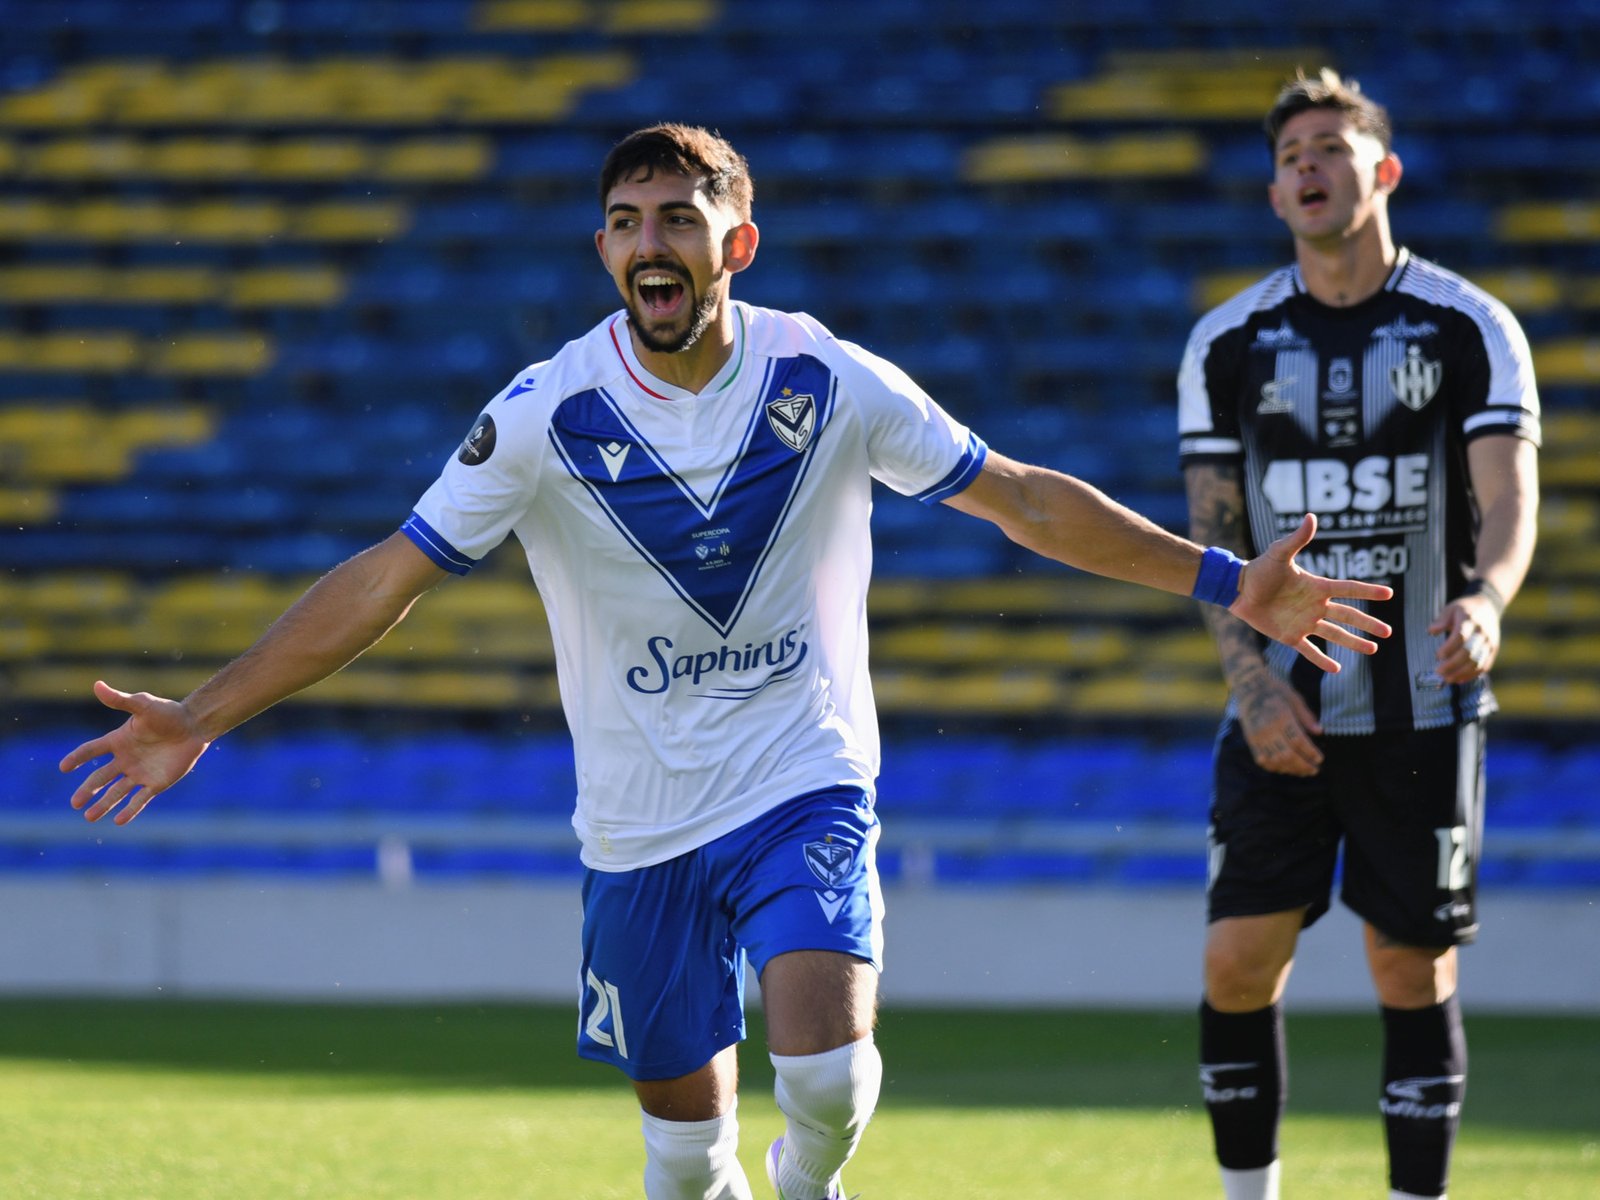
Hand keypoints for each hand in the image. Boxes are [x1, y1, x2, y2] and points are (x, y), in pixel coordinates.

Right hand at [59, 681, 210, 824]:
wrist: (194, 726)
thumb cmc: (168, 713)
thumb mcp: (143, 705)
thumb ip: (120, 700)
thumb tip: (97, 685)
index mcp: (118, 741)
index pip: (91, 750)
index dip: (77, 757)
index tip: (64, 767)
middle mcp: (125, 759)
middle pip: (100, 778)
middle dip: (86, 790)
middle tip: (74, 804)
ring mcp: (140, 773)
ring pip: (116, 792)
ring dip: (103, 804)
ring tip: (89, 817)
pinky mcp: (156, 783)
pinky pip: (140, 799)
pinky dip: (130, 810)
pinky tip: (118, 821)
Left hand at [1229, 513, 1394, 672]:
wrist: (1237, 589)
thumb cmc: (1259, 569)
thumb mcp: (1279, 553)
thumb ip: (1297, 539)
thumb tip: (1311, 517)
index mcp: (1317, 587)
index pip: (1349, 589)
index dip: (1368, 591)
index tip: (1389, 594)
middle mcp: (1315, 606)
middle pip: (1348, 616)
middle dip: (1368, 623)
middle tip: (1389, 632)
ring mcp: (1304, 622)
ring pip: (1335, 635)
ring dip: (1354, 643)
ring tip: (1374, 650)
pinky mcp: (1290, 636)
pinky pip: (1309, 651)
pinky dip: (1322, 660)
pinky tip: (1337, 669)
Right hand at [1235, 668, 1323, 776]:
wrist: (1248, 687)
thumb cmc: (1275, 690)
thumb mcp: (1294, 698)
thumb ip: (1306, 716)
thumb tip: (1319, 732)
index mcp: (1281, 717)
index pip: (1298, 742)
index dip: (1310, 753)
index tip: (1320, 758)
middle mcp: (1268, 729)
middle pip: (1287, 755)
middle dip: (1303, 765)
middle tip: (1314, 770)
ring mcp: (1258, 737)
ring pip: (1275, 761)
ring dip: (1291, 769)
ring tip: (1303, 771)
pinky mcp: (1251, 740)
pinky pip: (1263, 760)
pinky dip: (1275, 767)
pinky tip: (1286, 768)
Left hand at [1429, 593, 1500, 684]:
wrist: (1489, 608)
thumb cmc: (1465, 609)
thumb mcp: (1451, 608)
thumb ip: (1441, 620)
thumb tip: (1431, 631)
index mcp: (1470, 620)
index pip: (1460, 636)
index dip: (1449, 648)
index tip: (1438, 656)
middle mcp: (1482, 632)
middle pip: (1469, 652)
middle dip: (1452, 664)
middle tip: (1438, 672)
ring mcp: (1490, 642)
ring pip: (1477, 662)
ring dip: (1461, 673)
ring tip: (1447, 679)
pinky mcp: (1493, 650)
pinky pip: (1485, 666)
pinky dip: (1472, 675)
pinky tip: (1460, 679)